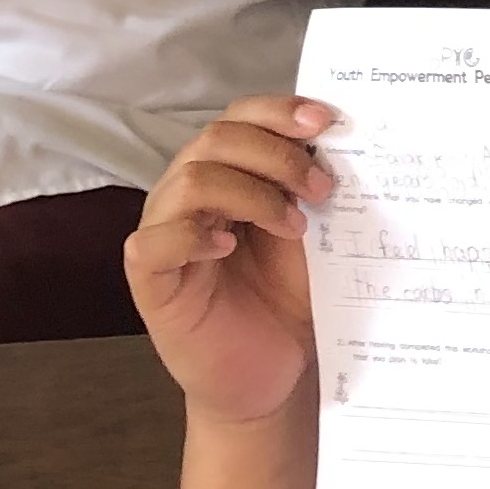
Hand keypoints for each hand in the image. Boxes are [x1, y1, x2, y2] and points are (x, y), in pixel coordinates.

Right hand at [125, 98, 338, 422]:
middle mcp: (189, 194)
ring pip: (190, 180)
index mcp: (227, 173)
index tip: (325, 121)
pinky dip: (191, 235)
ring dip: (250, 193)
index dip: (278, 111)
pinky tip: (226, 247)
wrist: (272, 377)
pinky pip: (152, 242)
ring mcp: (165, 234)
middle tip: (321, 187)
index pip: (239, 118)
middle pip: (216, 139)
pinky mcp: (150, 281)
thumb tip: (339, 139)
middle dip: (276, 154)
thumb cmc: (286, 301)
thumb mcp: (312, 234)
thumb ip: (312, 187)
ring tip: (292, 225)